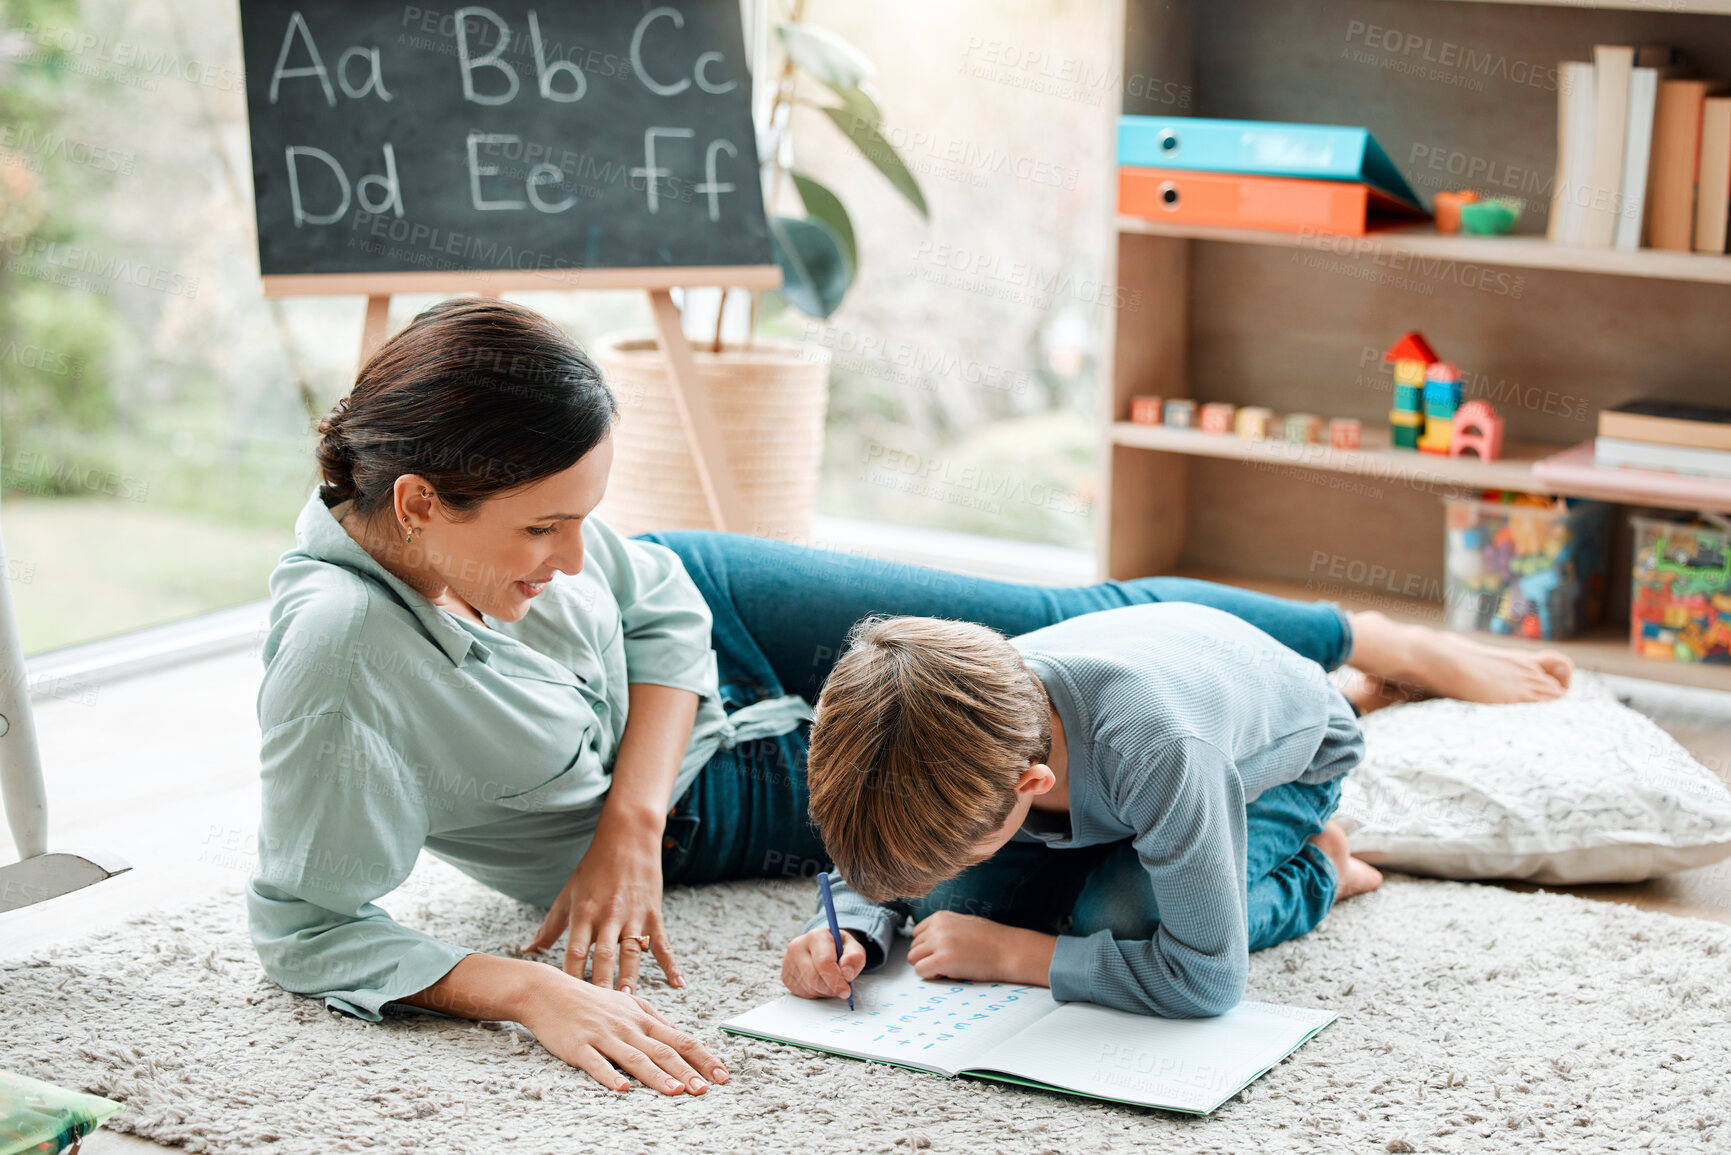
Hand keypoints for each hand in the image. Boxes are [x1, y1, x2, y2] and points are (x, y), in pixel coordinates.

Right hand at [520, 968, 727, 1094]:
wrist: (548, 991)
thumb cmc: (591, 1001)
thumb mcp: (628, 1005)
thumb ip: (655, 1023)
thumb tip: (686, 1041)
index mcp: (642, 1018)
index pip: (680, 1039)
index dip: (703, 1058)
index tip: (723, 1075)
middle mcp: (627, 1026)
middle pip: (663, 1050)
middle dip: (687, 1071)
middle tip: (706, 1089)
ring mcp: (603, 1035)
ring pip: (635, 1057)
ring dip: (657, 1076)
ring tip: (676, 1092)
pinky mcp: (578, 1045)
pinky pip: (596, 1063)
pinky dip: (609, 1075)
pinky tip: (622, 1089)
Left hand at [522, 820, 679, 991]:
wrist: (627, 838)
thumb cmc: (592, 869)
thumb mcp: (567, 895)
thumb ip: (549, 927)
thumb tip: (527, 951)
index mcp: (584, 912)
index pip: (576, 950)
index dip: (571, 975)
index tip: (567, 999)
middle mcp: (608, 916)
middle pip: (603, 956)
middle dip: (601, 983)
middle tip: (599, 1010)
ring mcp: (633, 916)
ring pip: (631, 952)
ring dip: (630, 976)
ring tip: (628, 1000)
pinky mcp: (653, 915)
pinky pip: (662, 944)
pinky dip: (671, 964)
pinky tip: (679, 983)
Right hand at [781, 926, 866, 999]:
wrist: (824, 947)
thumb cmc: (840, 948)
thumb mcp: (853, 948)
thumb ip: (855, 958)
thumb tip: (847, 973)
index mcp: (816, 936)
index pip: (823, 962)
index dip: (836, 980)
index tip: (846, 991)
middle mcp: (798, 946)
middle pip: (814, 978)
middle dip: (831, 988)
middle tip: (842, 989)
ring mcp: (788, 962)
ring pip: (809, 987)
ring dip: (825, 991)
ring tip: (831, 981)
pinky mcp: (785, 976)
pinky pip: (802, 993)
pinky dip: (815, 993)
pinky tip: (820, 983)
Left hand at [907, 911, 1055, 985]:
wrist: (1010, 951)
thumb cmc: (992, 940)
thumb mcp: (964, 924)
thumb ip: (944, 929)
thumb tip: (928, 942)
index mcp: (940, 917)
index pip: (916, 934)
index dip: (928, 947)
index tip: (943, 952)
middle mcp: (936, 927)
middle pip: (913, 948)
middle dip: (927, 958)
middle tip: (948, 962)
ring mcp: (939, 943)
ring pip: (914, 959)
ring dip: (928, 967)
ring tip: (949, 967)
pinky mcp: (942, 960)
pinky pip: (920, 971)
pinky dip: (931, 975)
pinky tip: (948, 973)